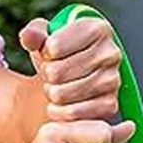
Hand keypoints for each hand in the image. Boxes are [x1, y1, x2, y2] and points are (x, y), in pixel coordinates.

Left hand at [19, 16, 131, 132]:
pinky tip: (61, 104)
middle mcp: (111, 53)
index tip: (50, 52)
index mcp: (98, 29)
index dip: (45, 52)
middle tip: (52, 73)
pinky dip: (59, 112)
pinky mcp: (110, 105)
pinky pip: (71, 113)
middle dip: (47, 75)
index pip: (54, 46)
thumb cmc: (59, 55)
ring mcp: (113, 81)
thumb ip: (34, 34)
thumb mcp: (45, 38)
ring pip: (61, 94)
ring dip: (51, 93)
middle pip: (56, 72)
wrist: (72, 80)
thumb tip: (28, 36)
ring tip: (57, 86)